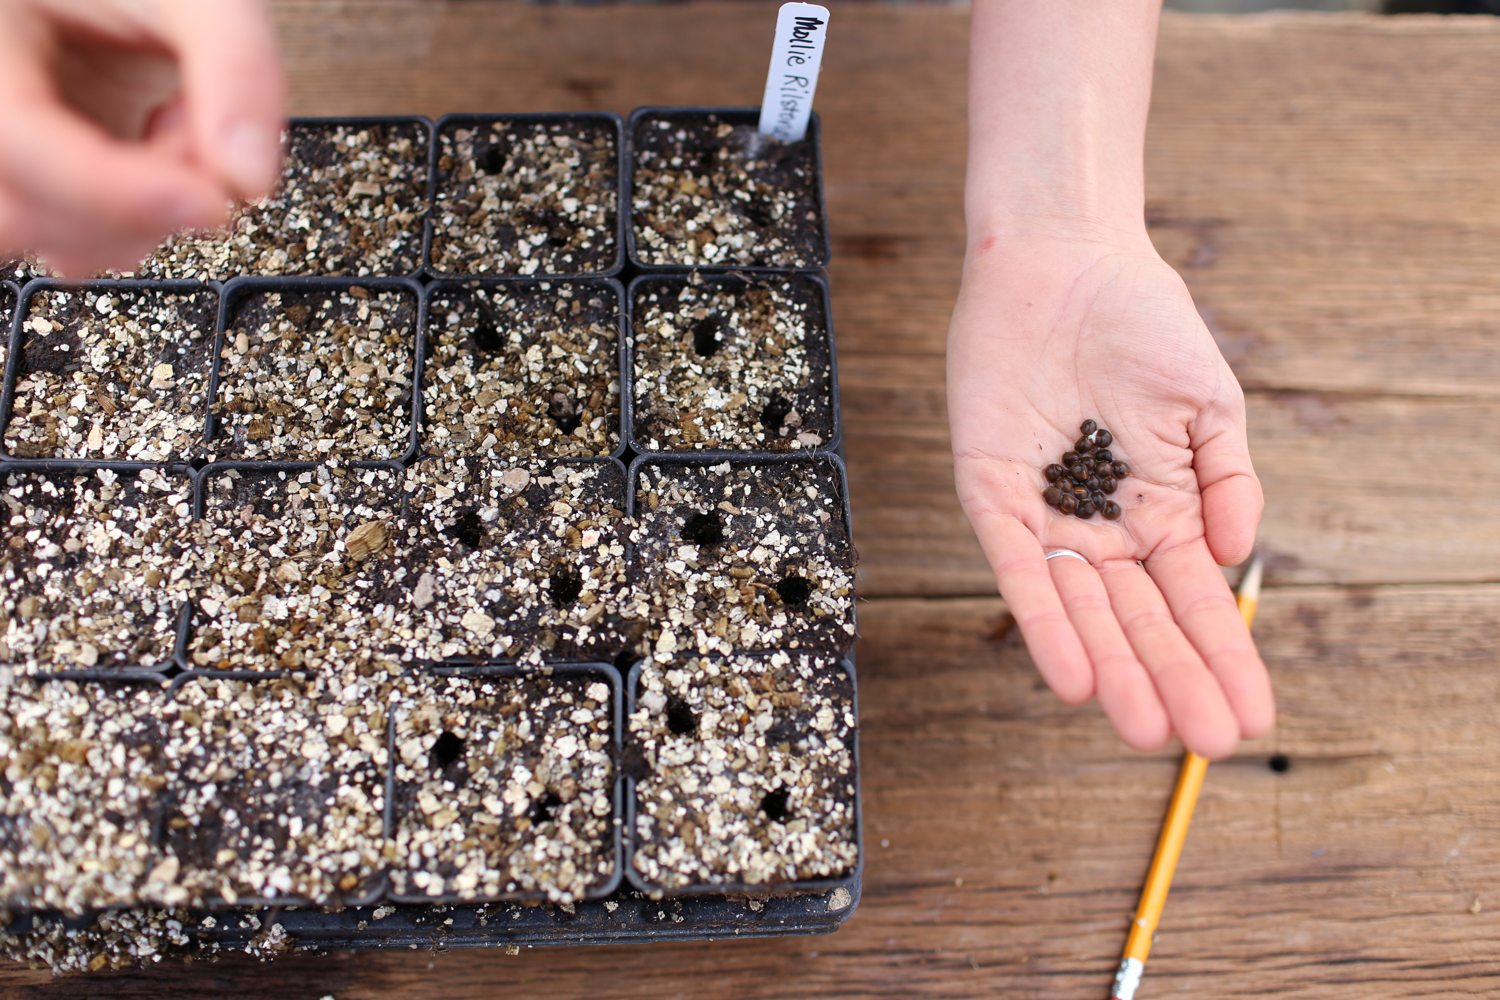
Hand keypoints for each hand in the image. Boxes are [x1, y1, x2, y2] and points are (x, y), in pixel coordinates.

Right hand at [0, 0, 284, 275]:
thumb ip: (236, 69)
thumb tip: (248, 181)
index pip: (22, 146)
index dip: (120, 192)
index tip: (212, 201)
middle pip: (28, 213)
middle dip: (137, 200)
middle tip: (194, 126)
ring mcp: (20, 146)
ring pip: (57, 238)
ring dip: (145, 213)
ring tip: (182, 126)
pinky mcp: (56, 169)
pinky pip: (87, 234)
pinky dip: (144, 214)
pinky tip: (167, 147)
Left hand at [948, 226, 1273, 758]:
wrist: (1065, 260)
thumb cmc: (1142, 324)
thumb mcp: (1210, 405)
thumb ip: (1231, 481)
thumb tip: (1237, 559)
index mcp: (1161, 511)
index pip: (1193, 602)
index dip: (1223, 657)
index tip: (1254, 717)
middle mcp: (1102, 527)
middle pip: (1138, 620)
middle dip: (1171, 680)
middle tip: (1204, 744)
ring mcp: (1046, 514)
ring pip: (1081, 609)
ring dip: (1111, 667)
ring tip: (1143, 727)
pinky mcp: (991, 493)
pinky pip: (1017, 568)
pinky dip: (1044, 620)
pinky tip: (1072, 673)